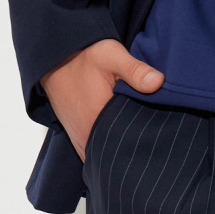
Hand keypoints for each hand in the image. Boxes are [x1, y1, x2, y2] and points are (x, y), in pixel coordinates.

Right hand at [41, 39, 163, 160]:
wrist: (56, 59)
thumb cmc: (85, 57)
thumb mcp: (112, 56)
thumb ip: (135, 70)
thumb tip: (159, 82)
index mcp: (98, 121)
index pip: (131, 146)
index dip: (147, 140)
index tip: (158, 131)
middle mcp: (86, 137)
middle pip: (119, 155)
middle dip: (136, 148)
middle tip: (151, 134)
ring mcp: (80, 141)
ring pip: (107, 157)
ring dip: (121, 150)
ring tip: (137, 136)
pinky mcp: (77, 139)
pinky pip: (95, 153)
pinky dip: (109, 149)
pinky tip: (121, 137)